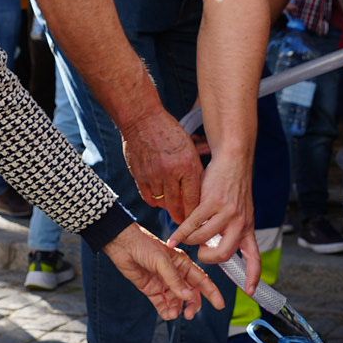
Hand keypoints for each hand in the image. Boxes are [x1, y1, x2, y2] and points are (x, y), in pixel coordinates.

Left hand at [103, 224, 224, 319]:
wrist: (122, 245)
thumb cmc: (144, 245)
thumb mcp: (162, 261)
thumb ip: (174, 280)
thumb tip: (187, 296)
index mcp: (183, 264)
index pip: (202, 281)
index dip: (212, 293)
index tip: (220, 305)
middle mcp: (175, 275)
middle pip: (190, 294)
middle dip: (192, 305)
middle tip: (189, 314)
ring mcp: (164, 283)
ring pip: (177, 301)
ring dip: (178, 309)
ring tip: (174, 314)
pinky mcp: (151, 289)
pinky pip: (162, 303)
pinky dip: (166, 311)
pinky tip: (167, 314)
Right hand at [121, 108, 203, 222]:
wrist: (143, 119)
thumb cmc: (169, 131)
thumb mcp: (189, 146)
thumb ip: (194, 167)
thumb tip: (202, 187)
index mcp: (187, 165)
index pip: (194, 198)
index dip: (195, 213)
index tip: (196, 220)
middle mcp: (171, 173)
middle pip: (177, 205)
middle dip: (181, 216)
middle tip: (184, 223)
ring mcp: (154, 175)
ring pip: (162, 202)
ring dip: (167, 208)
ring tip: (172, 210)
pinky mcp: (140, 176)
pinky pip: (149, 197)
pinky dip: (154, 200)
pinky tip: (159, 200)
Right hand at [165, 150, 259, 289]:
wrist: (234, 161)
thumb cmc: (233, 187)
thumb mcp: (240, 212)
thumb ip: (230, 230)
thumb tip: (215, 250)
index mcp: (247, 228)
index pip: (254, 257)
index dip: (253, 276)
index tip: (250, 291)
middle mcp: (240, 223)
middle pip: (224, 255)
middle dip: (208, 259)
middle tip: (201, 255)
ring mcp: (226, 213)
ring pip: (203, 239)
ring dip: (192, 242)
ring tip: (188, 237)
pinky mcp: (211, 202)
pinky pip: (192, 225)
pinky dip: (180, 234)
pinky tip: (173, 239)